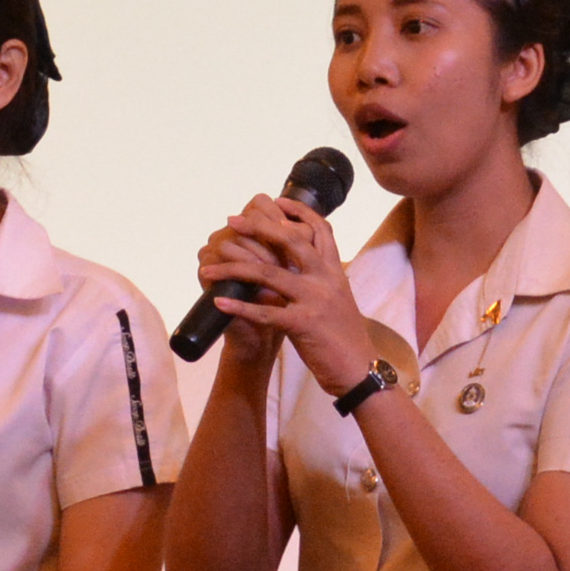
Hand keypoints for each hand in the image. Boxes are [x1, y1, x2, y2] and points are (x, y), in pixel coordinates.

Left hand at [207, 196, 374, 395]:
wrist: (360, 370)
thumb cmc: (345, 337)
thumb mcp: (338, 299)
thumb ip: (321, 279)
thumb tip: (299, 264)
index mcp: (334, 271)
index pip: (320, 230)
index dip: (298, 212)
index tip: (277, 200)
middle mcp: (325, 279)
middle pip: (290, 241)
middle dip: (258, 227)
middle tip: (232, 219)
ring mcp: (315, 300)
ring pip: (269, 274)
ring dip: (234, 269)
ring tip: (209, 268)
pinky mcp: (304, 324)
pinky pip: (265, 313)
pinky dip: (239, 308)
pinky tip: (219, 304)